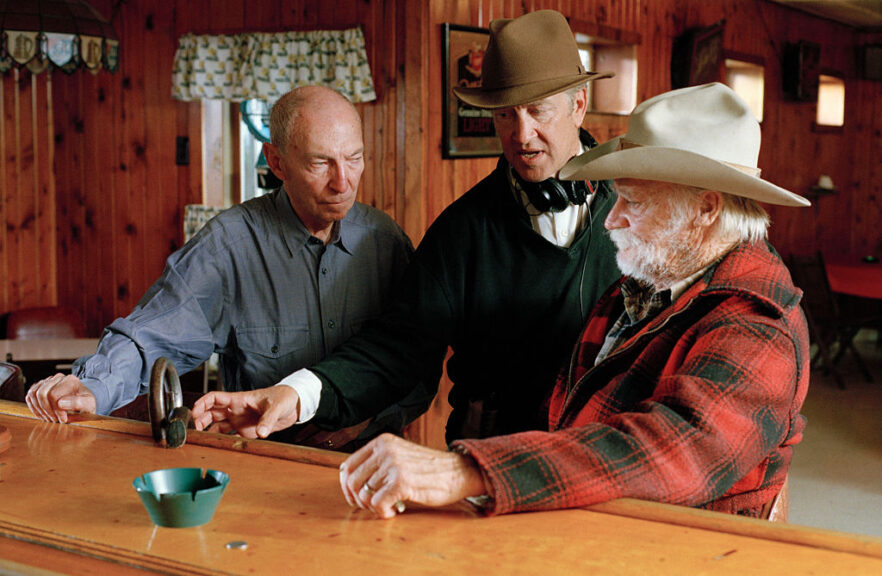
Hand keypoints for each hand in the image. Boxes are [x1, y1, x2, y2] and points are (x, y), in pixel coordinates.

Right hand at [25, 373, 96, 422]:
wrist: (85, 400)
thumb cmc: (87, 403)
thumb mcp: (89, 405)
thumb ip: (78, 403)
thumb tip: (60, 403)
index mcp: (71, 381)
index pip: (53, 395)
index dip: (56, 410)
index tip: (63, 419)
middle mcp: (59, 378)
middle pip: (41, 394)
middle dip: (46, 410)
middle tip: (54, 420)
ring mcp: (48, 381)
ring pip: (33, 393)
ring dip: (38, 409)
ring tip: (49, 418)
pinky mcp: (41, 386)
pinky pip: (30, 395)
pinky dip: (33, 407)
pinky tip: (42, 414)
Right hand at [190, 386, 299, 438]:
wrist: (294, 404)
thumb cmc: (284, 397)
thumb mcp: (276, 406)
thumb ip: (268, 419)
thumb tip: (261, 432)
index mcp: (239, 399)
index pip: (214, 398)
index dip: (202, 403)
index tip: (194, 412)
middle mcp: (236, 410)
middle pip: (211, 413)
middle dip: (200, 420)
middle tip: (194, 430)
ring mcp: (240, 420)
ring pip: (217, 425)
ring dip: (208, 431)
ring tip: (201, 440)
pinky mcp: (246, 430)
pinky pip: (230, 436)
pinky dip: (222, 441)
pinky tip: (218, 446)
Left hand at [338, 433, 486, 518]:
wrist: (459, 471)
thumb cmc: (430, 468)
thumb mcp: (400, 455)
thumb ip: (378, 462)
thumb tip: (349, 481)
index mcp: (382, 442)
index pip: (348, 466)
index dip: (347, 486)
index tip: (355, 497)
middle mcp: (385, 450)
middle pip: (352, 482)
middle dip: (358, 500)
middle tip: (372, 506)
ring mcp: (393, 465)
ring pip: (364, 495)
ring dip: (373, 507)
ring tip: (388, 506)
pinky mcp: (402, 482)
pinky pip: (378, 504)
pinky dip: (383, 513)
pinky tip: (394, 511)